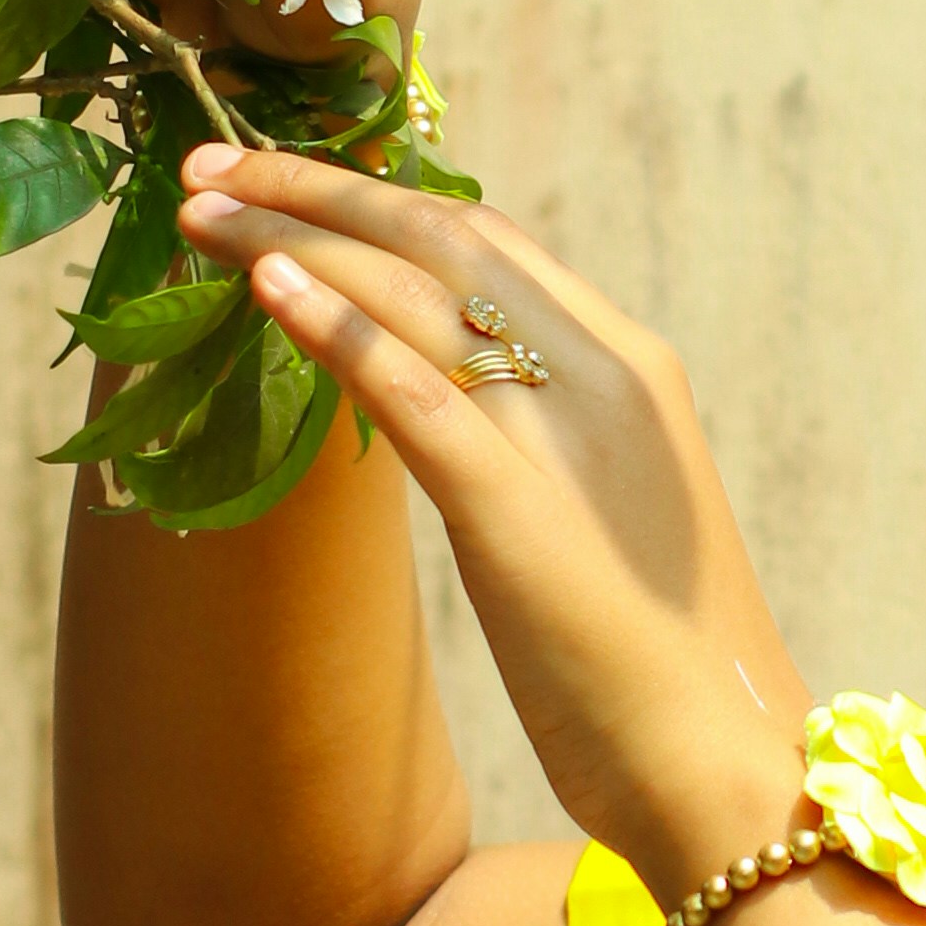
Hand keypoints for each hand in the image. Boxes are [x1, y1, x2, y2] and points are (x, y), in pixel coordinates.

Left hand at [173, 143, 805, 899]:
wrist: (725, 762)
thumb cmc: (662, 664)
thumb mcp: (608, 514)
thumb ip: (541, 442)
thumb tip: (445, 409)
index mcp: (631, 366)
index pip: (487, 240)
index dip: (376, 196)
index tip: (282, 180)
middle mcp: (603, 373)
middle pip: (440, 236)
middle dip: (316, 187)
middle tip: (210, 163)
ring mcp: (562, 435)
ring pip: (412, 291)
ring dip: (293, 236)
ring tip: (200, 213)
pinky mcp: (516, 509)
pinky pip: (412, 390)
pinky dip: (333, 327)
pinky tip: (263, 286)